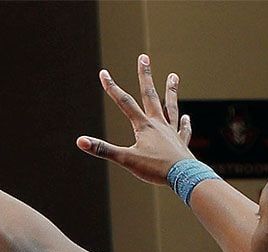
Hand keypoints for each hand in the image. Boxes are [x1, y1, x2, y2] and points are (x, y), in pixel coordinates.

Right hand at [76, 55, 193, 184]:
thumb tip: (80, 141)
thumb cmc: (155, 168)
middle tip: (144, 58)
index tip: (103, 73)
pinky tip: (186, 117)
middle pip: (150, 95)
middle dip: (144, 76)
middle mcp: (158, 124)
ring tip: (173, 76)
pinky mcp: (181, 143)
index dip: (112, 88)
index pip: (124, 103)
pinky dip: (184, 123)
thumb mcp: (125, 159)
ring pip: (170, 107)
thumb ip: (103, 149)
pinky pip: (183, 129)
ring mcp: (171, 132)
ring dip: (170, 91)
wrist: (184, 176)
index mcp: (144, 126)